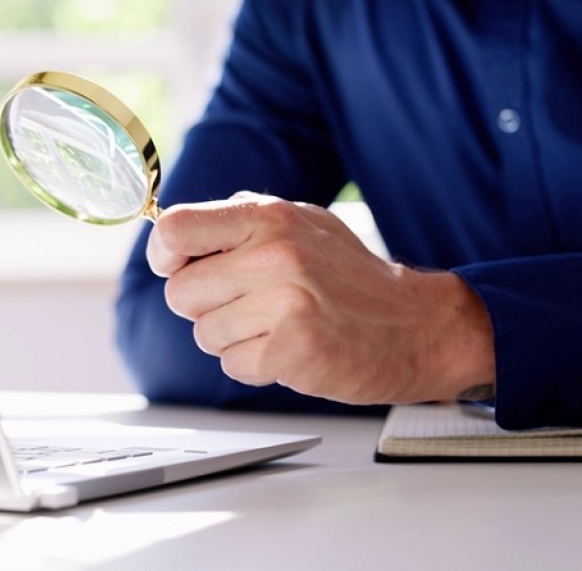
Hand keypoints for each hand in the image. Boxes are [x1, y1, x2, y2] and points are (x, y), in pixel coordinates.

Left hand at [146, 194, 494, 404]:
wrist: (417, 326)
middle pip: (180, 294)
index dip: (163, 255)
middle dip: (205, 306)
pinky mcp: (292, 351)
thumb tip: (173, 232)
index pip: (175, 229)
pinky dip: (255, 364)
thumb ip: (242, 221)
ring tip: (278, 326)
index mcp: (270, 217)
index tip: (174, 267)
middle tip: (248, 304)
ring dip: (233, 338)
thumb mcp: (303, 224)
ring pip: (204, 334)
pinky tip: (290, 348)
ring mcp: (284, 305)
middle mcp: (274, 255)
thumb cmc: (353, 277)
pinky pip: (233, 365)